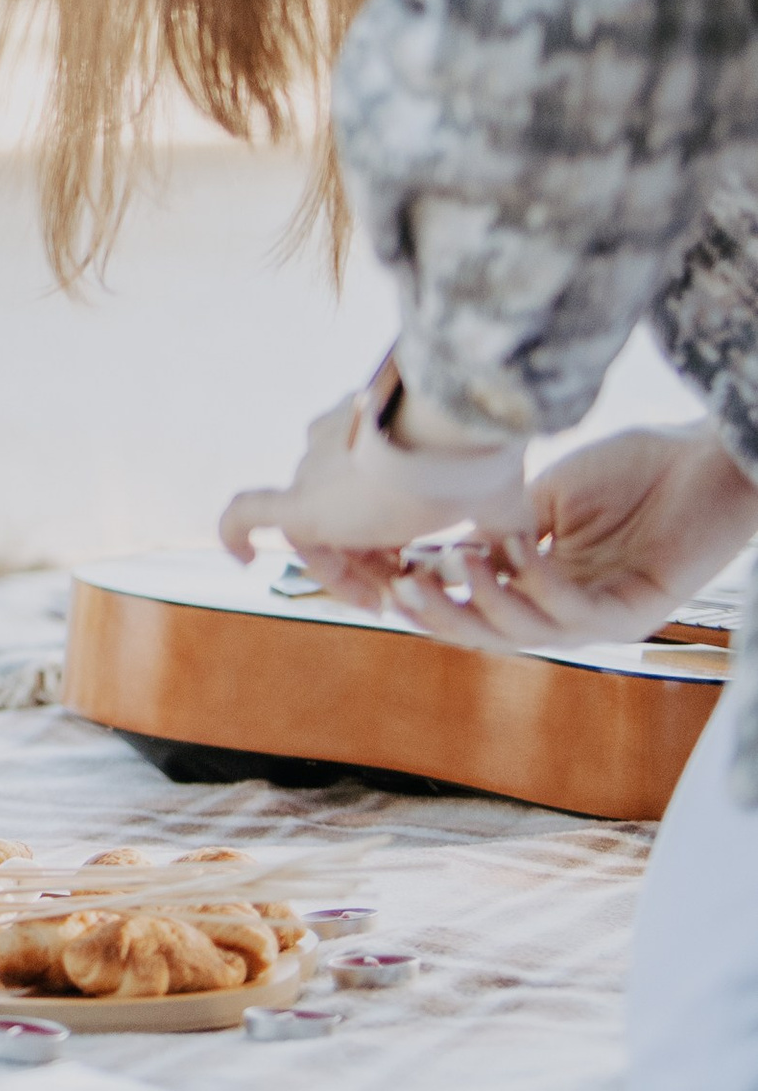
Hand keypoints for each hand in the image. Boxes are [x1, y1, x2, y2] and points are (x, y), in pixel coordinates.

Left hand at [220, 359, 530, 606]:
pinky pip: (245, 515)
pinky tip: (239, 559)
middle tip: (399, 594)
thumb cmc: (479, 460)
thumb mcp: (496, 496)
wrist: (453, 439)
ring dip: (343, 572)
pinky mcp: (300, 505)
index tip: (414, 571)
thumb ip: (500, 522)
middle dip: (369, 562)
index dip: (386, 539)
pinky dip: (235, 534)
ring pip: (313, 534)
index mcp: (375, 437)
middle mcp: (335, 447)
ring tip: (378, 600)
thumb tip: (524, 548)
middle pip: (340, 519)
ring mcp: (313, 473)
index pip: (364, 497)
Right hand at [384, 425, 757, 655]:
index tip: (384, 569)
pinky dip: (537, 582)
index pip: (476, 607)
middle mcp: (568, 610)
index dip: (430, 596)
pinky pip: (573, 610)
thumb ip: (497, 524)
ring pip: (527, 632)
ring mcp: (603, 616)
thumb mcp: (546, 496)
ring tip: (450, 562)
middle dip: (441, 615)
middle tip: (397, 587)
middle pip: (492, 633)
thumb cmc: (634, 467)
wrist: (706, 456)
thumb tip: (435, 541)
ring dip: (483, 602)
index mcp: (543, 585)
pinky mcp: (636, 611)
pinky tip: (515, 547)